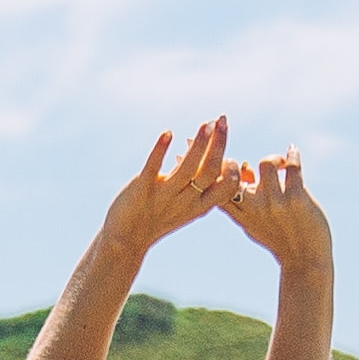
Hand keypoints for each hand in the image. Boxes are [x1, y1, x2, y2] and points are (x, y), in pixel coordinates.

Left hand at [95, 119, 238, 259]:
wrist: (126, 240)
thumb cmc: (158, 218)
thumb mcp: (185, 206)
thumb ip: (198, 184)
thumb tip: (208, 154)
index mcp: (199, 206)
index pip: (227, 186)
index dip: (232, 164)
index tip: (225, 142)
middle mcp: (185, 201)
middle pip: (210, 171)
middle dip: (219, 143)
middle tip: (221, 119)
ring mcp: (164, 196)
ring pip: (187, 168)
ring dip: (198, 144)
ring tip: (205, 123)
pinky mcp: (141, 190)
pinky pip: (153, 168)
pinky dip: (160, 150)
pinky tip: (167, 132)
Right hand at [215, 148, 328, 271]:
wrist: (306, 261)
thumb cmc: (280, 239)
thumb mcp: (254, 222)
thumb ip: (245, 198)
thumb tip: (244, 167)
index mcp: (240, 213)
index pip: (215, 187)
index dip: (210, 167)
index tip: (209, 154)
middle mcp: (254, 207)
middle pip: (232, 173)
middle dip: (230, 159)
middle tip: (240, 157)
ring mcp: (275, 202)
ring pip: (266, 163)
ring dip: (274, 159)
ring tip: (280, 164)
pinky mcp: (296, 199)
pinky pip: (293, 167)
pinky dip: (293, 155)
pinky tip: (292, 151)